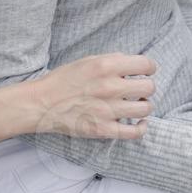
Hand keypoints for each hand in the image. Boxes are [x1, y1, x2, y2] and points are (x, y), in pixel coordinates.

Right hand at [30, 53, 156, 139]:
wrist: (41, 103)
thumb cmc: (63, 80)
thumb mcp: (87, 61)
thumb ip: (112, 60)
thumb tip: (135, 64)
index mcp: (107, 66)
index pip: (146, 64)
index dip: (150, 68)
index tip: (147, 72)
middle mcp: (110, 87)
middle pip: (149, 87)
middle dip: (147, 87)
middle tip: (139, 89)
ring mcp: (108, 110)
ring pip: (146, 108)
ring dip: (144, 105)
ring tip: (137, 104)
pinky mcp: (104, 129)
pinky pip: (135, 132)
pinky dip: (142, 127)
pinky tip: (140, 122)